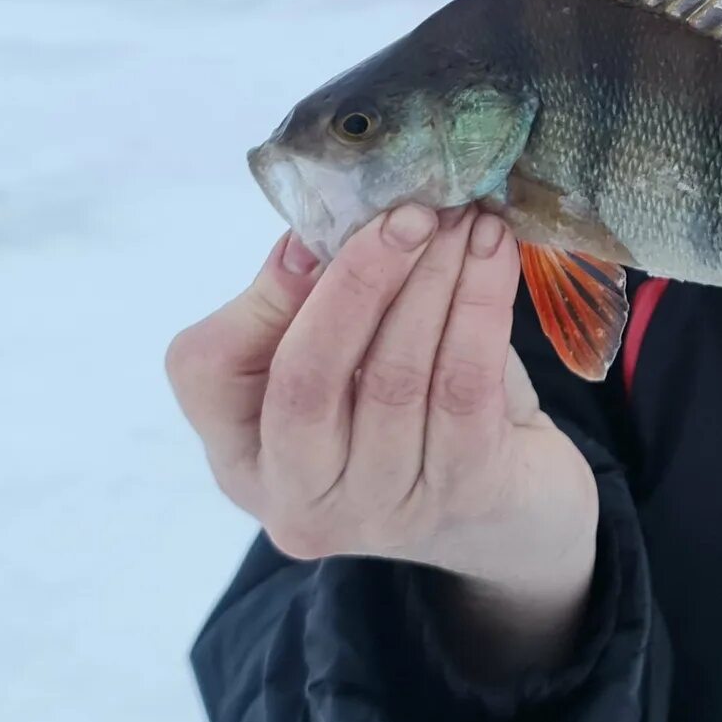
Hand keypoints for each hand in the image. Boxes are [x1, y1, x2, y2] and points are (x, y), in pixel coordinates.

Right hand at [165, 205, 599, 673]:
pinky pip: (465, 385)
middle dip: (359, 280)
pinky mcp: (465, 498)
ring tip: (464, 218)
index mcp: (244, 455)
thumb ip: (314, 303)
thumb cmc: (415, 409)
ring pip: (394, 375)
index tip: (323, 230)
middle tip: (409, 211)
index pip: (207, 372)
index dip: (263, 295)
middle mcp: (298, 497)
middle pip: (305, 379)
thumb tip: (314, 230)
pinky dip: (480, 306)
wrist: (513, 510)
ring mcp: (381, 509)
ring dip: (433, 279)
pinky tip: (495, 256)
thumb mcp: (349, 358)